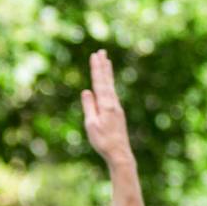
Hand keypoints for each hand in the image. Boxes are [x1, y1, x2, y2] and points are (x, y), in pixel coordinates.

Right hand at [80, 49, 134, 169]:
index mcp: (105, 105)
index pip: (99, 83)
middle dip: (104, 66)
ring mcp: (117, 108)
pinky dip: (110, 84)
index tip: (95, 56)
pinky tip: (109, 83)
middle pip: (107, 81)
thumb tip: (86, 91)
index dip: (97, 69)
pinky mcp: (118, 113)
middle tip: (102, 52)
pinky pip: (113, 93)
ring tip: (107, 61)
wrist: (119, 153)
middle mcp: (113, 103)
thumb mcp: (92, 125)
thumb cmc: (103, 141)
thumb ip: (89, 107)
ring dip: (108, 73)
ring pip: (111, 86)